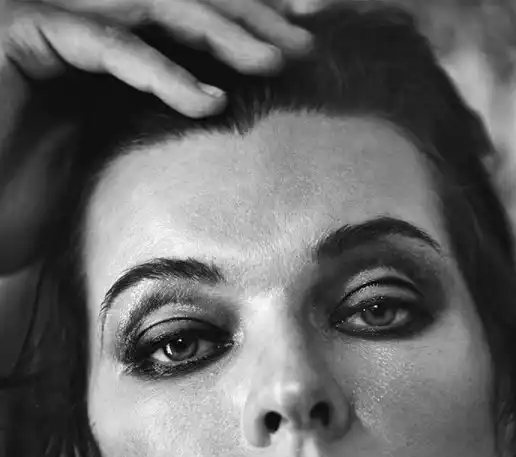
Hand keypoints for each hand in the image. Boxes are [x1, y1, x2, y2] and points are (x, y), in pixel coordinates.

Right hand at [0, 0, 313, 274]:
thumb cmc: (40, 196)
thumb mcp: (123, 149)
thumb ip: (164, 119)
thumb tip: (233, 117)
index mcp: (113, 43)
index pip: (191, 21)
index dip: (249, 24)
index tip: (305, 43)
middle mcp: (87, 21)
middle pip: (182, 1)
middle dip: (248, 19)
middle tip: (304, 45)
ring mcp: (54, 19)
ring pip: (152, 8)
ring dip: (218, 34)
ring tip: (272, 64)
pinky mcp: (24, 34)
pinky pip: (106, 45)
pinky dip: (160, 72)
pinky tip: (208, 101)